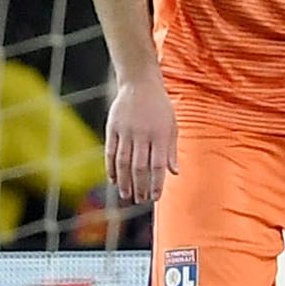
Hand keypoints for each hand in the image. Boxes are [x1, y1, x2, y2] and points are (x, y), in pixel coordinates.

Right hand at [107, 75, 178, 203]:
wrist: (139, 85)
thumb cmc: (160, 107)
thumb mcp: (172, 126)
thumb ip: (171, 150)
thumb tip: (174, 172)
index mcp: (160, 135)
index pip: (158, 165)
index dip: (156, 183)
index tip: (155, 198)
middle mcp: (142, 134)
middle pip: (139, 167)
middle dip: (140, 187)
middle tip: (140, 200)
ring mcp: (126, 131)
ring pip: (123, 162)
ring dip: (124, 181)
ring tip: (126, 195)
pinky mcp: (112, 128)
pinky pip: (110, 152)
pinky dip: (111, 167)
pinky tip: (113, 180)